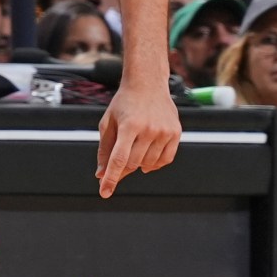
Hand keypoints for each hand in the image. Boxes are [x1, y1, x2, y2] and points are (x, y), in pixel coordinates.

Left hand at [95, 79, 179, 198]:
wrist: (147, 83)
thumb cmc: (124, 103)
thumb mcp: (108, 122)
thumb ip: (104, 149)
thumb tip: (101, 174)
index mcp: (129, 126)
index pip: (119, 159)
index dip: (111, 178)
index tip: (105, 192)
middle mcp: (149, 129)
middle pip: (133, 163)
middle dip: (122, 169)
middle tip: (117, 166)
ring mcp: (164, 131)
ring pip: (149, 164)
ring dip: (139, 164)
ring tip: (134, 148)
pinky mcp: (175, 132)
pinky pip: (165, 160)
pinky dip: (155, 164)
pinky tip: (147, 157)